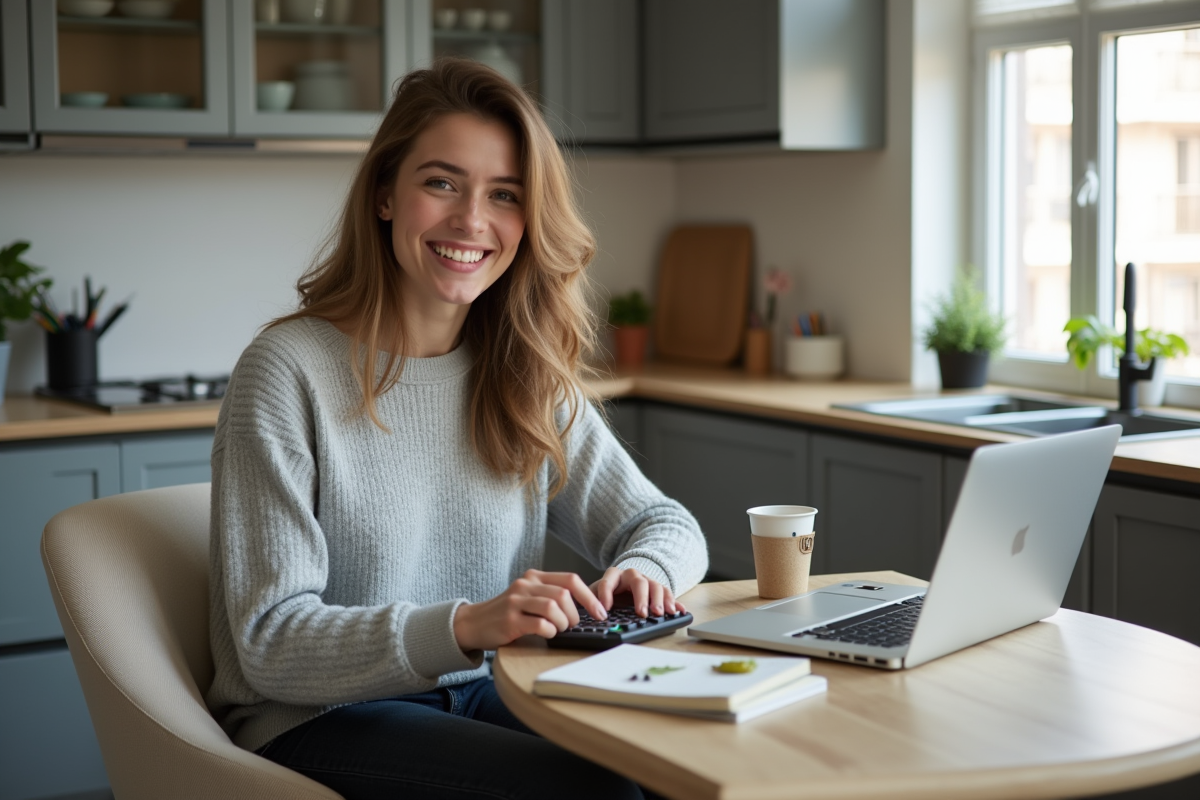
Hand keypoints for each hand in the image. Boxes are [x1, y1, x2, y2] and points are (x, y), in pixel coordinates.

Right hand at [453, 569, 607, 651]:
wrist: (473, 623)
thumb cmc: (507, 613)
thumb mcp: (528, 597)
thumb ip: (551, 596)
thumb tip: (586, 607)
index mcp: (534, 577)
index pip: (571, 579)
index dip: (589, 597)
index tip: (600, 612)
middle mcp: (525, 585)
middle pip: (564, 594)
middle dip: (574, 614)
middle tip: (570, 626)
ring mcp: (516, 601)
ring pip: (553, 607)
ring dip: (563, 623)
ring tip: (558, 630)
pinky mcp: (509, 620)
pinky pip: (540, 624)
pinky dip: (550, 632)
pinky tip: (546, 634)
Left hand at [591, 567, 684, 617]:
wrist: (621, 583)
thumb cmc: (607, 592)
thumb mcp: (595, 594)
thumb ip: (589, 600)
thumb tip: (582, 612)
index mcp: (614, 575)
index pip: (609, 580)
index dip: (606, 593)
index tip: (606, 608)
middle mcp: (632, 576)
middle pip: (639, 582)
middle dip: (641, 598)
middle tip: (642, 613)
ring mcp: (647, 581)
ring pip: (656, 586)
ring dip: (660, 600)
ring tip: (662, 613)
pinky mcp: (658, 590)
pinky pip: (668, 593)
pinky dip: (675, 602)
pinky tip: (680, 611)